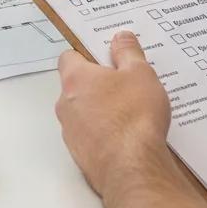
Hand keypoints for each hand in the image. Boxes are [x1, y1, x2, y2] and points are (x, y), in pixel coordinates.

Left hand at [55, 32, 175, 200]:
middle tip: (125, 84)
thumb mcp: (140, 73)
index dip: (87, 55)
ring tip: (131, 112)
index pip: (69, 57)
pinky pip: (90, 136)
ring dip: (101, 110)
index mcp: (75, 79)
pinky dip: (104, 134)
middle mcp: (66, 104)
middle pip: (77, 86)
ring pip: (83, 113)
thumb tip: (121, 37)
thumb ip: (128, 52)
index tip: (106, 57)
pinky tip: (128, 136)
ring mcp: (71, 132)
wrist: (133, 169)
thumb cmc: (134, 117)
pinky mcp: (81, 156)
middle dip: (98, 84)